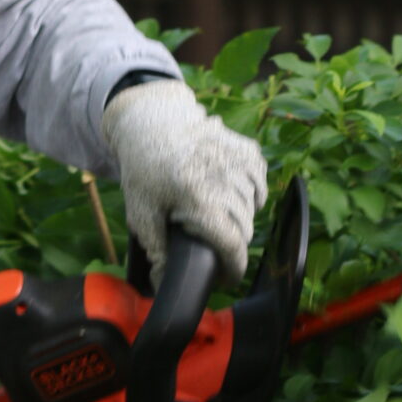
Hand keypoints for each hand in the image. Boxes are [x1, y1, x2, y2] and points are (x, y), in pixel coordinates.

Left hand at [102, 79, 267, 289]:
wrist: (153, 121)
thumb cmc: (145, 169)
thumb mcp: (142, 212)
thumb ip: (156, 249)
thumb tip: (163, 280)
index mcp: (201, 200)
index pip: (233, 245)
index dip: (233, 269)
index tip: (227, 279)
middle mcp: (227, 181)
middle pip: (245, 230)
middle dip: (231, 244)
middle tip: (211, 246)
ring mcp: (241, 163)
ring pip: (254, 208)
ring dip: (239, 218)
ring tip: (214, 214)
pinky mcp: (248, 151)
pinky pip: (259, 184)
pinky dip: (249, 194)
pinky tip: (228, 193)